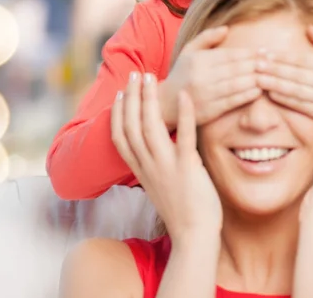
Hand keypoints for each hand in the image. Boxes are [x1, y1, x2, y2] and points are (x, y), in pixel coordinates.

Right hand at [111, 72, 221, 242]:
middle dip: (131, 98)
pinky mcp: (186, 168)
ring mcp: (165, 167)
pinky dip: (184, 113)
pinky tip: (186, 94)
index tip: (120, 94)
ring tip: (151, 78)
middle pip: (131, 126)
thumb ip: (155, 164)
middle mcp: (148, 166)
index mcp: (141, 170)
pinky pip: (183, 136)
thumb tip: (158, 145)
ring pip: (150, 127)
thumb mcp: (159, 184)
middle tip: (135, 75)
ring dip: (149, 100)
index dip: (118, 114)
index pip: (120, 137)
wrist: (194, 236)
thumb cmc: (182, 209)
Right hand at [159, 26, 260, 128]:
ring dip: (255, 79)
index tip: (265, 51)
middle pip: (236, 69)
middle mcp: (201, 76)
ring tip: (270, 75)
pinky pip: (232, 101)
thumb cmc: (181, 74)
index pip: (230, 54)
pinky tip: (259, 90)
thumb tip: (226, 28)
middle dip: (257, 64)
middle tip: (273, 62)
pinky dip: (247, 95)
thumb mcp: (188, 51)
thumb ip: (207, 38)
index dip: (250, 53)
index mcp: (198, 60)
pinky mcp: (209, 110)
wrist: (165, 104)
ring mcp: (205, 94)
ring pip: (236, 84)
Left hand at [255, 25, 312, 127]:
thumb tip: (308, 27)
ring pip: (295, 90)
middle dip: (273, 69)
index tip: (263, 52)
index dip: (281, 56)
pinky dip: (284, 100)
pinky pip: (299, 106)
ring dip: (274, 84)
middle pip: (295, 74)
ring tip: (257, 78)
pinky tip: (270, 94)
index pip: (301, 60)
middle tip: (255, 64)